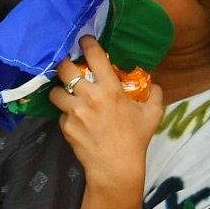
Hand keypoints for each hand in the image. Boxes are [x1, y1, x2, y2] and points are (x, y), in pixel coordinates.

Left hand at [49, 37, 162, 190]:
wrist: (116, 168)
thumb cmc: (135, 140)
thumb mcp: (151, 116)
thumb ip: (153, 95)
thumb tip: (152, 83)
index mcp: (110, 90)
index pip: (94, 56)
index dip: (87, 44)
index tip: (83, 40)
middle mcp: (89, 97)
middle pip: (64, 68)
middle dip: (63, 64)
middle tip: (67, 65)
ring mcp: (74, 111)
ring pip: (55, 90)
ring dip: (60, 91)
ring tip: (67, 94)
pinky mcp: (64, 124)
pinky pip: (60, 112)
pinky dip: (65, 113)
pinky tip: (75, 119)